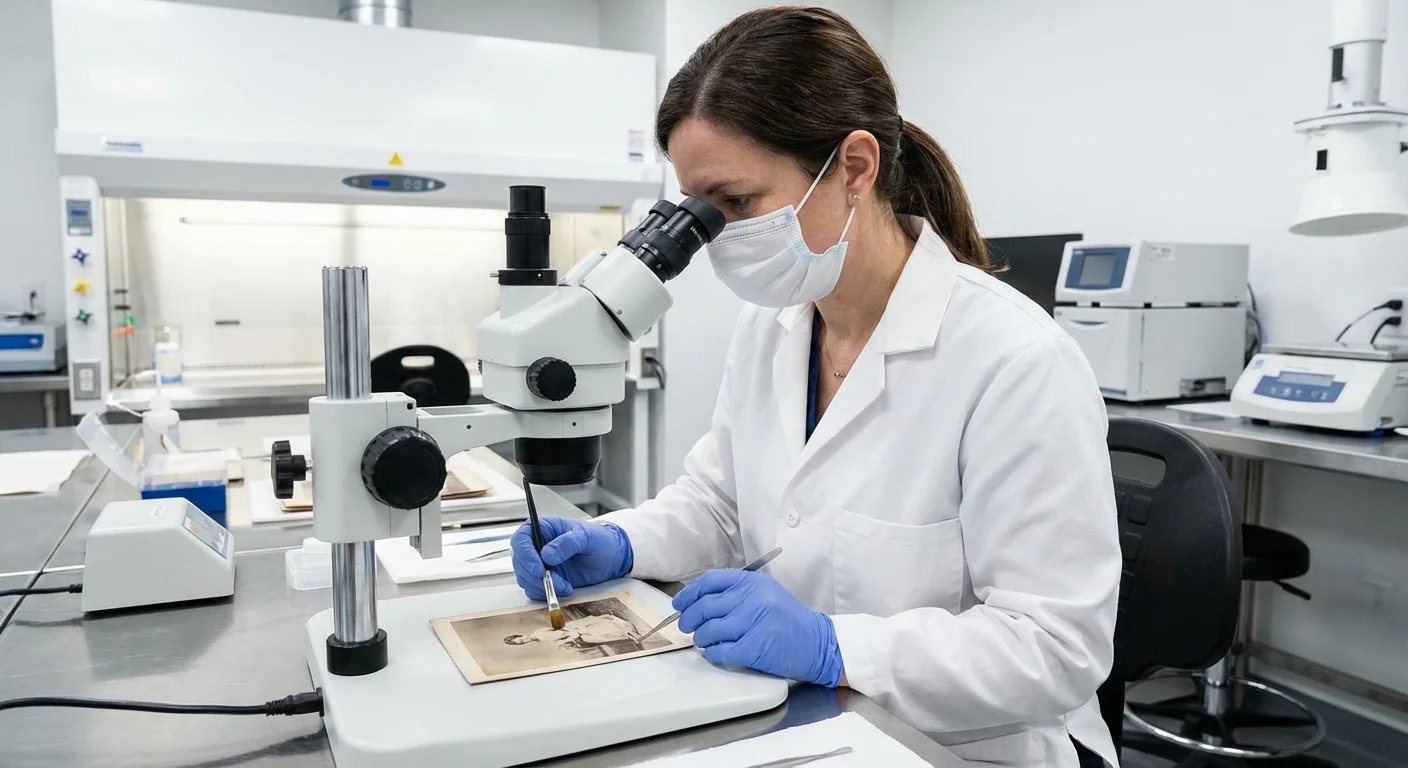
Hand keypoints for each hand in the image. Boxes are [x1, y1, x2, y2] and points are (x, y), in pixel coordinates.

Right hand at [511, 517, 632, 600]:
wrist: (610, 558)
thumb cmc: (598, 540)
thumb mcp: (586, 537)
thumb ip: (568, 543)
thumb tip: (547, 555)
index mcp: (543, 528)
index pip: (521, 539)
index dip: (525, 555)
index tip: (538, 569)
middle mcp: (536, 546)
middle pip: (519, 561)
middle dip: (534, 576)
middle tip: (554, 582)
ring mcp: (538, 563)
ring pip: (525, 578)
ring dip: (541, 586)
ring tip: (566, 586)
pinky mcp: (543, 579)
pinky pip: (534, 590)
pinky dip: (545, 593)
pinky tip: (563, 590)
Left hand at [673, 570, 842, 686]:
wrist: (819, 643)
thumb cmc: (790, 620)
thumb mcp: (766, 594)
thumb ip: (737, 593)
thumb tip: (699, 600)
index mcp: (753, 583)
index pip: (710, 581)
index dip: (689, 593)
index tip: (680, 603)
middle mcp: (753, 599)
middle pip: (705, 606)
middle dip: (689, 617)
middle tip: (686, 625)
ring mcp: (754, 622)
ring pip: (710, 629)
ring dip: (701, 637)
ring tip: (703, 640)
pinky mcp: (755, 647)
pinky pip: (721, 651)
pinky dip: (712, 653)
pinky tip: (714, 653)